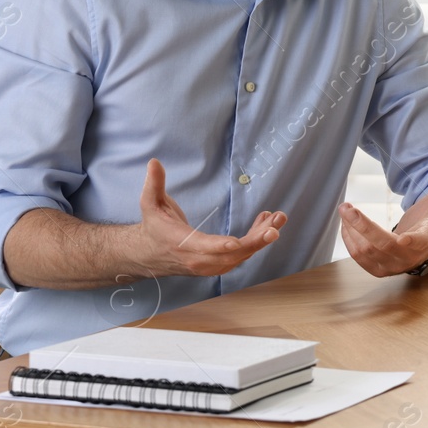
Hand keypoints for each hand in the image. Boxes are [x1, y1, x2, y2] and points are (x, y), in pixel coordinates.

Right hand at [135, 158, 285, 276]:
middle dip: (255, 241)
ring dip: (261, 238)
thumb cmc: (154, 226)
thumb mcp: (150, 203)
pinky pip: (242, 255)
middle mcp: (199, 259)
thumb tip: (154, 162)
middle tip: (275, 227)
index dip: (220, 245)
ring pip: (241, 255)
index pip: (203, 247)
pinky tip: (266, 223)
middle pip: (231, 254)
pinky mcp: (219, 265)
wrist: (151, 254)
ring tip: (278, 219)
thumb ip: (154, 184)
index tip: (236, 242)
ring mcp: (210, 265)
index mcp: (182, 244)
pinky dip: (256, 241)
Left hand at [340, 160, 427, 277]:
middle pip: (382, 246)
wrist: (421, 248)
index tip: (402, 238)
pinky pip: (357, 256)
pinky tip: (347, 223)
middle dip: (363, 226)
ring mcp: (391, 266)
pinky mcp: (376, 269)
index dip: (410, 242)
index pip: (418, 243)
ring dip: (352, 230)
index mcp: (425, 241)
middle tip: (347, 208)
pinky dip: (349, 238)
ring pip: (365, 251)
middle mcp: (407, 258)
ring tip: (345, 210)